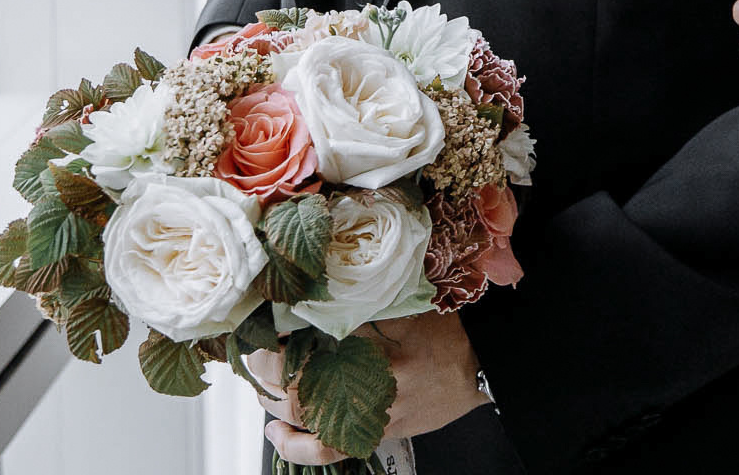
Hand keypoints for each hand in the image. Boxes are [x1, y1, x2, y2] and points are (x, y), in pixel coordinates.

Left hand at [249, 310, 488, 460]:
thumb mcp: (406, 303)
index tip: (263, 321)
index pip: (303, 341)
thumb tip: (313, 289)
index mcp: (371, 343)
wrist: (482, 366)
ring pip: (300, 416)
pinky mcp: (374, 432)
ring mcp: (368, 412)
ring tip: (263, 380)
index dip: (273, 335)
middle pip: (292, 382)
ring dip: (271, 399)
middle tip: (255, 348)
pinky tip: (276, 432)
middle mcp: (366, 382)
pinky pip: (326, 449)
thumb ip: (362, 299)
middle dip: (265, 366)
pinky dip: (296, 446)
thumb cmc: (445, 331)